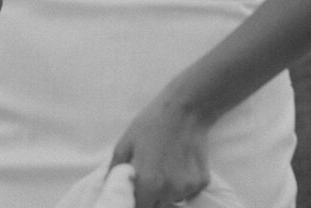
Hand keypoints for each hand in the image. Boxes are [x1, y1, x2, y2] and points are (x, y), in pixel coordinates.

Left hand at [109, 89, 212, 207]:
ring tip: (163, 168)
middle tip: (148, 178)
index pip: (140, 207)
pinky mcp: (202, 182)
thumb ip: (115, 169)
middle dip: (150, 197)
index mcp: (149, 183)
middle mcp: (170, 190)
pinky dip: (182, 185)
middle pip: (158, 206)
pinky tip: (178, 165)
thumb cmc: (150, 125)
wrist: (184, 111)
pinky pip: (188, 192)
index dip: (135, 202)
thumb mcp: (125, 143)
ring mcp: (188, 188)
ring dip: (166, 192)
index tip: (134, 193)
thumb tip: (107, 184)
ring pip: (173, 199)